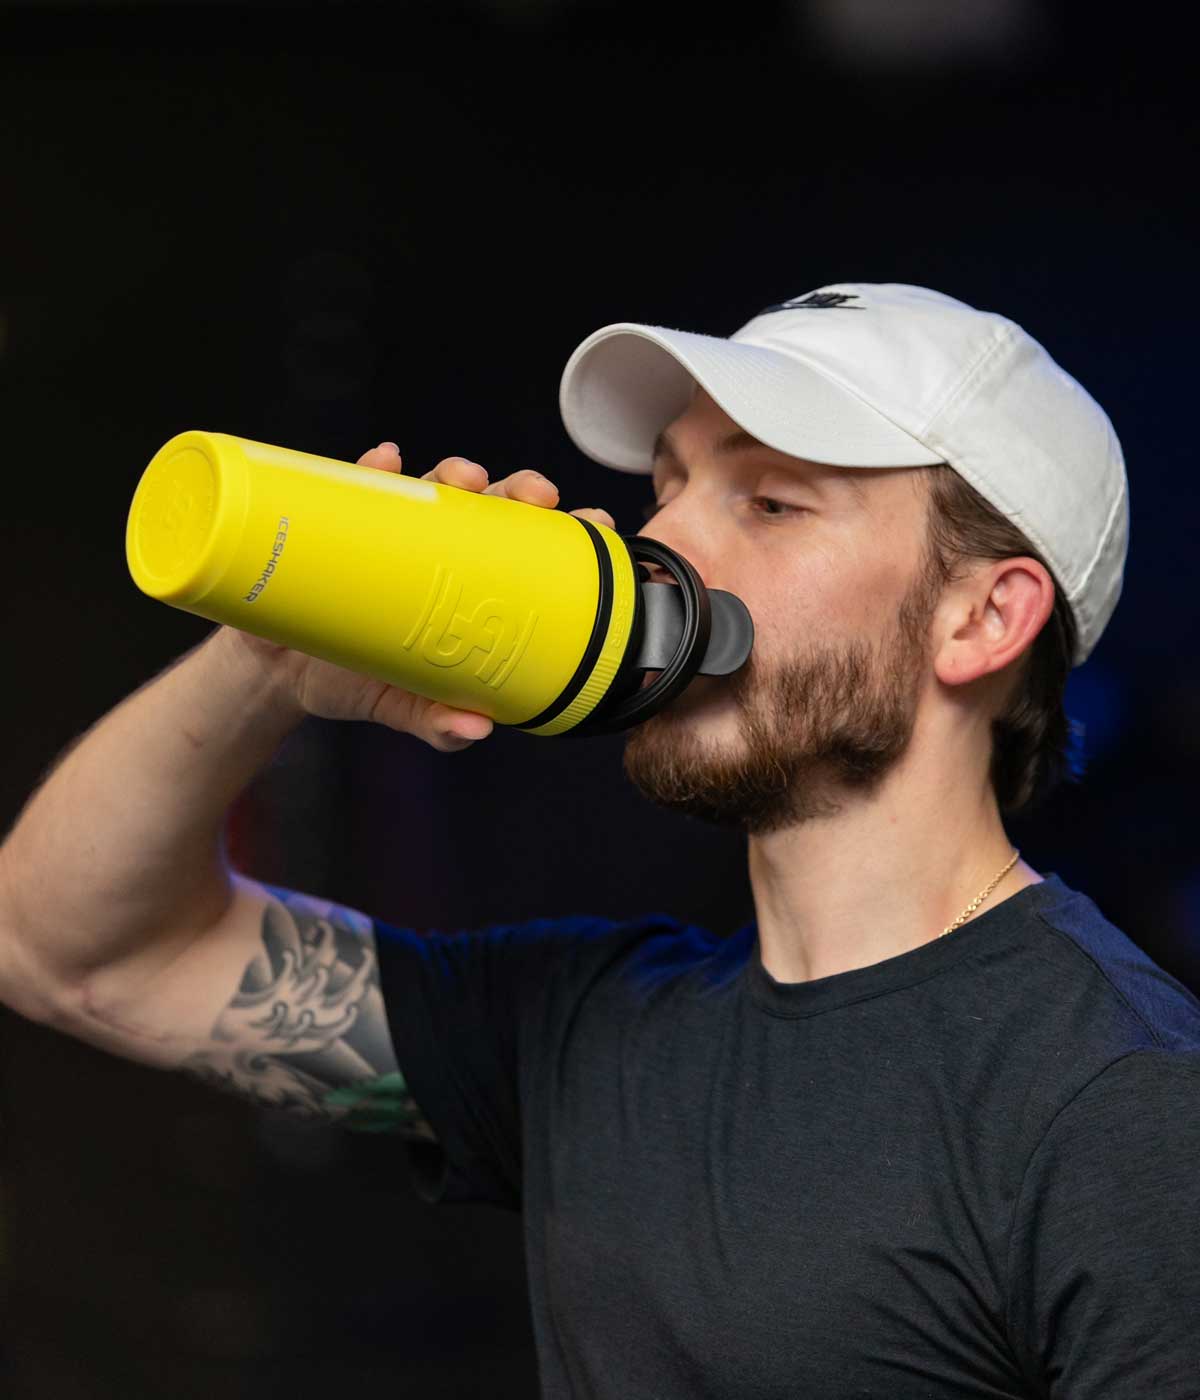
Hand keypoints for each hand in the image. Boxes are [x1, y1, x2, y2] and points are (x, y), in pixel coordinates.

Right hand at [222, 442, 615, 751]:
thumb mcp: (402, 706)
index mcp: (475, 585)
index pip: (532, 551)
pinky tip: (383, 458)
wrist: (283, 671)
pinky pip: (358, 481)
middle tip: (536, 494)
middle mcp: (443, 548)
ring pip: (435, 484)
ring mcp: (394, 529)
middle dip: (521, 490)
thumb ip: (436, 724)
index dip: (567, 533)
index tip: (597, 523)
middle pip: (494, 506)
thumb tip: (473, 731)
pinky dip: (372, 466)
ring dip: (455, 472)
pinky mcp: (340, 519)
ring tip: (463, 478)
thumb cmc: (362, 679)